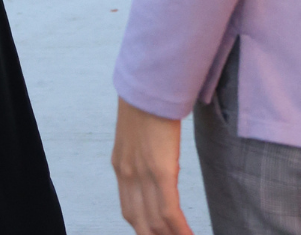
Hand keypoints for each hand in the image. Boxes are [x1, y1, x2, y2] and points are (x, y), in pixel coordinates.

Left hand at [112, 98, 193, 234]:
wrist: (148, 80)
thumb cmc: (148, 99)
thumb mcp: (139, 131)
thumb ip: (146, 153)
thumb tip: (163, 165)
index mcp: (121, 165)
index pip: (130, 211)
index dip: (145, 229)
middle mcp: (127, 174)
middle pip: (141, 224)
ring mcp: (142, 174)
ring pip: (155, 223)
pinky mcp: (160, 170)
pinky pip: (169, 211)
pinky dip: (179, 230)